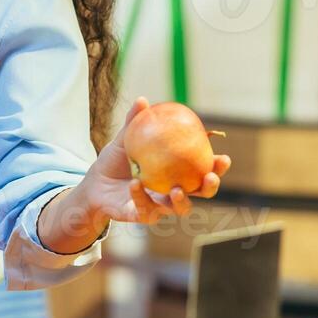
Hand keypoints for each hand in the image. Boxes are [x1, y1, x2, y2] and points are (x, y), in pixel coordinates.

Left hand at [37, 98, 232, 252]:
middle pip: (200, 193)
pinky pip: (146, 209)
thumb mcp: (123, 140)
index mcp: (176, 172)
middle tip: (211, 178)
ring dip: (182, 201)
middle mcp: (173, 191)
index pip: (202, 170)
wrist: (93, 186)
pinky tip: (135, 184)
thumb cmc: (114, 162)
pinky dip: (141, 197)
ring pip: (179, 209)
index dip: (217, 167)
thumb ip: (134, 123)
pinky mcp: (142, 216)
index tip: (223, 158)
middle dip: (210, 187)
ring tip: (177, 189)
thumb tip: (143, 100)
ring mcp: (159, 206)